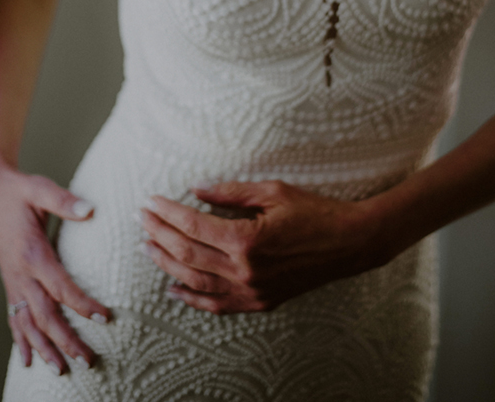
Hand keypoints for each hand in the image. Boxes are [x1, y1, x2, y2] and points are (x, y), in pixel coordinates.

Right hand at [0, 158, 110, 373]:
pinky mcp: (10, 280)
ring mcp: (13, 279)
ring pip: (27, 321)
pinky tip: (28, 359)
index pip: (60, 286)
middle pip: (43, 314)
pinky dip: (21, 339)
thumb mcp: (38, 188)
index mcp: (32, 252)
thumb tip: (90, 209)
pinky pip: (14, 315)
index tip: (105, 316)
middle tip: (87, 360)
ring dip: (44, 346)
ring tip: (60, 370)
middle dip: (65, 339)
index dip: (82, 304)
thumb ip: (64, 201)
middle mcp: (20, 271)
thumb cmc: (16, 190)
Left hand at [139, 180, 390, 314]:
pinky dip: (191, 298)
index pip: (193, 226)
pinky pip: (218, 305)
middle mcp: (246, 270)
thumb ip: (229, 193)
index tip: (150, 201)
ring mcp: (253, 291)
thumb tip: (194, 189)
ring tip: (148, 246)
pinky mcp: (261, 302)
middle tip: (142, 218)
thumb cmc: (314, 211)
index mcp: (247, 240)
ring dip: (167, 264)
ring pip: (196, 282)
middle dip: (159, 234)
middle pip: (187, 254)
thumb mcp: (271, 191)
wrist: (352, 243)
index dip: (167, 213)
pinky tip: (172, 288)